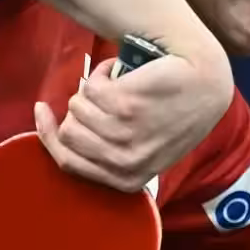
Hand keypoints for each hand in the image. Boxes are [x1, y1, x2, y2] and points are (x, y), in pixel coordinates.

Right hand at [33, 53, 232, 191]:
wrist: (206, 79)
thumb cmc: (178, 108)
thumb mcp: (148, 144)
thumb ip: (111, 150)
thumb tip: (64, 134)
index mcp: (127, 179)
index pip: (68, 162)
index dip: (49, 136)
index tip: (43, 112)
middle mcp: (124, 162)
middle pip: (69, 134)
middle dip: (78, 108)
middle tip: (102, 93)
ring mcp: (124, 135)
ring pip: (77, 107)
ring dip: (93, 88)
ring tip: (120, 81)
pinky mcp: (125, 106)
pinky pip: (90, 87)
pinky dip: (102, 72)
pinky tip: (122, 70)